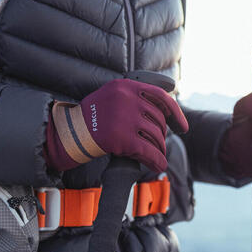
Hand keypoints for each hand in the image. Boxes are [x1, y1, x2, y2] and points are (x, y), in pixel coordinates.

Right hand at [45, 79, 188, 173]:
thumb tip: (170, 95)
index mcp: (125, 87)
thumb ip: (136, 96)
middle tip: (158, 145)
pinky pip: (148, 151)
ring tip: (156, 156)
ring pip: (156, 137)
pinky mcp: (122, 138)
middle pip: (158, 121)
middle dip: (161, 136)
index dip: (176, 113)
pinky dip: (156, 160)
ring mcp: (124, 119)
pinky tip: (158, 165)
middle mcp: (126, 99)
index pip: (160, 97)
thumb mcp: (112, 95)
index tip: (183, 127)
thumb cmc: (92, 118)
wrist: (69, 134)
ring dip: (159, 150)